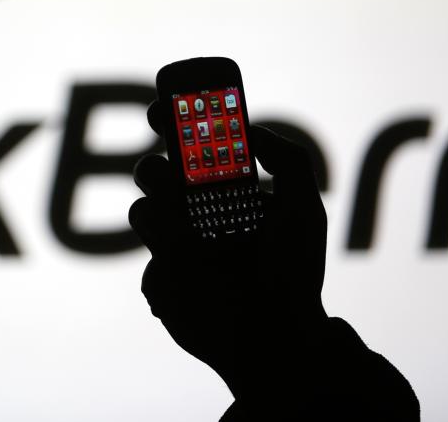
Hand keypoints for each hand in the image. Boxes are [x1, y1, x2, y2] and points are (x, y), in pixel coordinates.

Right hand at [129, 108, 328, 397]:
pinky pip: (149, 268)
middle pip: (154, 173)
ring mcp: (175, 249)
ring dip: (161, 216)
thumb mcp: (305, 209)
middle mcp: (195, 214)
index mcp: (224, 191)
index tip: (161, 109)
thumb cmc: (294, 274)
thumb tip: (252, 131)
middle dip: (154, 166)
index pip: (188, 147)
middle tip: (169, 174)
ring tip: (192, 234)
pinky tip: (202, 280)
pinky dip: (171, 270)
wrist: (278, 338)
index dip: (171, 122)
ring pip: (142, 212)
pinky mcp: (163, 284)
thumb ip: (288, 159)